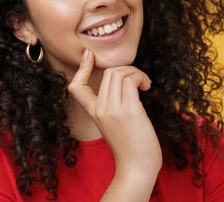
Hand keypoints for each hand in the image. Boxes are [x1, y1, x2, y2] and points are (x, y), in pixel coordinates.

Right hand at [67, 49, 161, 176]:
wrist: (137, 167)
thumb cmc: (131, 148)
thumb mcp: (114, 125)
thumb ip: (113, 107)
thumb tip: (127, 86)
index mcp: (94, 112)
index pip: (76, 86)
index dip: (81, 68)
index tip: (89, 56)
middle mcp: (100, 109)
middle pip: (107, 72)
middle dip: (126, 69)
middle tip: (139, 81)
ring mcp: (113, 109)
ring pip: (118, 72)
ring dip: (136, 72)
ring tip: (145, 84)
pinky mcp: (129, 110)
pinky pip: (131, 80)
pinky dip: (141, 78)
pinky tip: (147, 87)